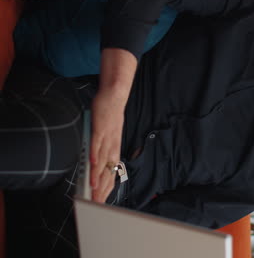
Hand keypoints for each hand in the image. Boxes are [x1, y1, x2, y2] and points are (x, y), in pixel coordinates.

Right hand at [89, 48, 136, 202]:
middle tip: (97, 203)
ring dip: (98, 176)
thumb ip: (102, 147)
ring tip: (94, 191)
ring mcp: (107, 137)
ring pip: (102, 161)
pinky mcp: (101, 128)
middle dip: (103, 189)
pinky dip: (95, 155)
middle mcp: (113, 145)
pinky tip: (93, 165)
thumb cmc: (110, 116)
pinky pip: (97, 144)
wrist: (115, 96)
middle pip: (108, 171)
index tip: (102, 200)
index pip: (112, 172)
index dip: (107, 187)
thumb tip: (94, 160)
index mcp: (114, 148)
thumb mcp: (107, 134)